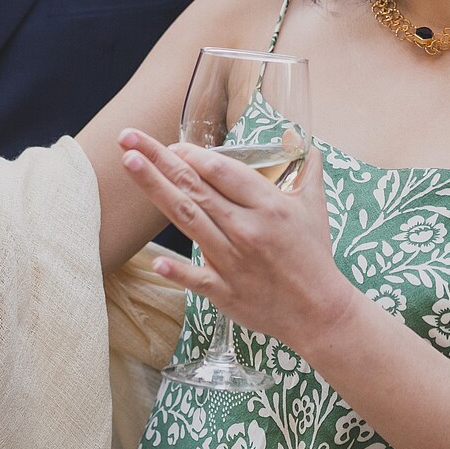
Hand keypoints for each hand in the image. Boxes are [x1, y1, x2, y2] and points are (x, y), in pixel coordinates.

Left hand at [117, 129, 359, 355]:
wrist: (320, 311)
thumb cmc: (314, 256)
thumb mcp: (315, 208)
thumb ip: (309, 172)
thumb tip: (308, 144)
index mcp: (269, 205)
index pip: (223, 170)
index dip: (193, 154)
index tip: (171, 144)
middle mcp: (246, 228)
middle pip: (195, 187)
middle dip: (159, 158)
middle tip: (129, 137)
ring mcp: (233, 260)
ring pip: (187, 219)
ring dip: (155, 188)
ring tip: (129, 163)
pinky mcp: (225, 292)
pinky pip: (197, 278)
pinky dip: (177, 271)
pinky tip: (156, 262)